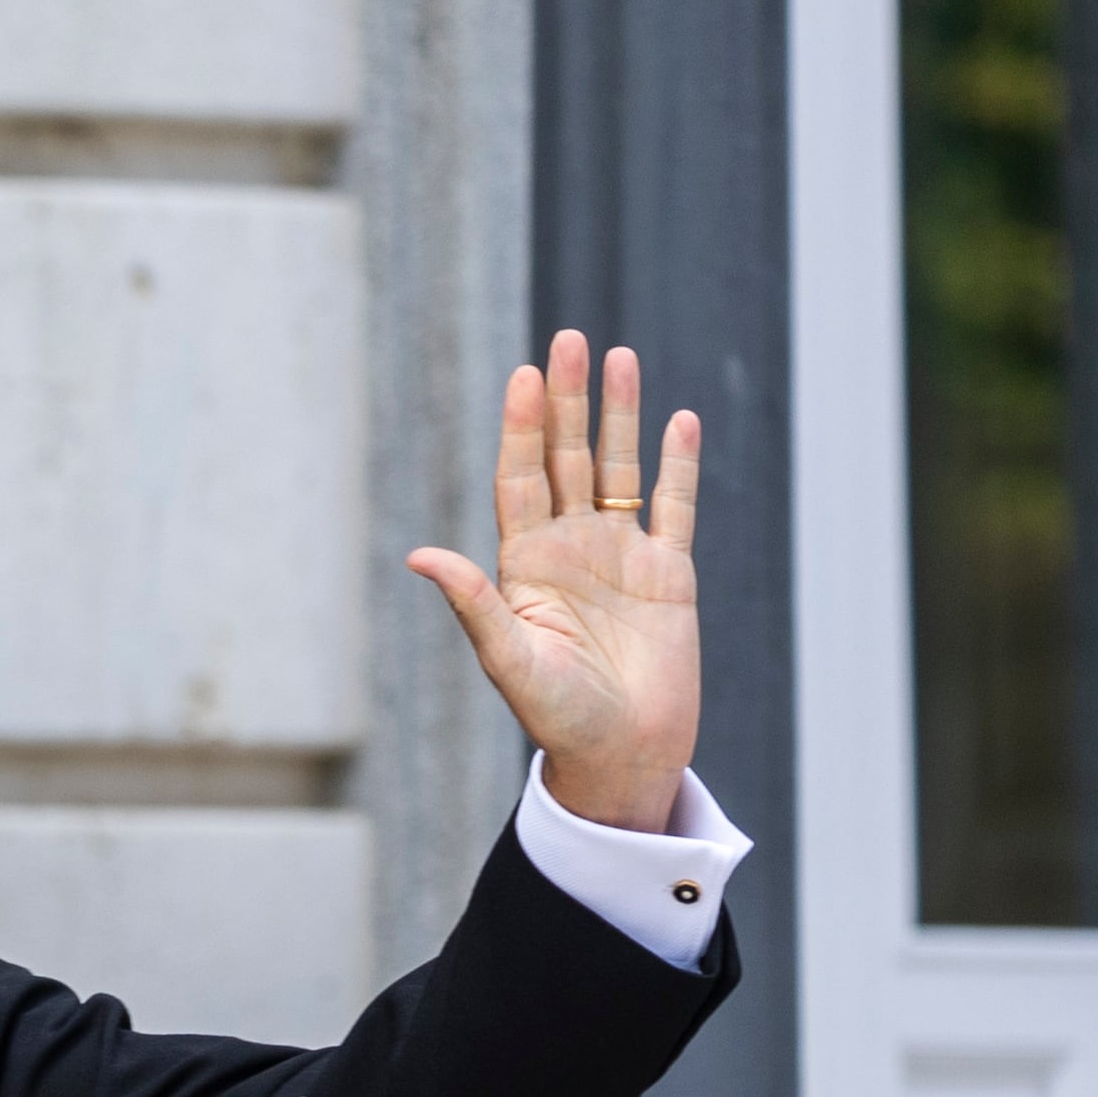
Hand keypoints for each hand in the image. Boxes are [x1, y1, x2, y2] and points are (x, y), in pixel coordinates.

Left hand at [408, 331, 702, 831]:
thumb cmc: (557, 718)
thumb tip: (420, 554)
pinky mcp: (670, 573)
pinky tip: (677, 421)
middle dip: (568, 402)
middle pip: (568, 459)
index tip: (525, 375)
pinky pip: (674, 507)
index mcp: (526, 567)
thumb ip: (473, 603)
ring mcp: (622, 557)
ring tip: (620, 358)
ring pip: (618, 470)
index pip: (522, 480)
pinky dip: (677, 466)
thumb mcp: (508, 659)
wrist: (621, 755)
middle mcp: (571, 551)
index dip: (524, 428)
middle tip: (568, 341)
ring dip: (620, 416)